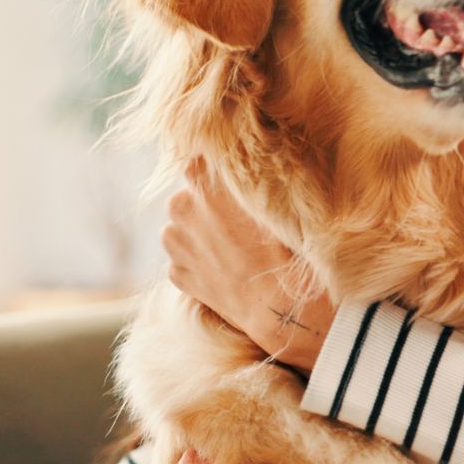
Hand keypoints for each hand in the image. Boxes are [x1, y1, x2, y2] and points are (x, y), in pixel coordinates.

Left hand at [163, 160, 333, 372]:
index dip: (220, 170)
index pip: (202, 157)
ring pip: (185, 226)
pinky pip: (187, 258)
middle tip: (242, 222)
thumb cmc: (289, 247)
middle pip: (191, 193)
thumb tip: (249, 159)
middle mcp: (180, 204)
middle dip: (210, 204)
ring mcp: (174, 241)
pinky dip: (203, 262)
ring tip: (236, 249)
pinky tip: (229, 270)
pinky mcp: (175, 273)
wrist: (281, 306)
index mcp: (204, 177)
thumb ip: (252, 174)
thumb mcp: (276, 198)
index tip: (235, 182)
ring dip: (203, 233)